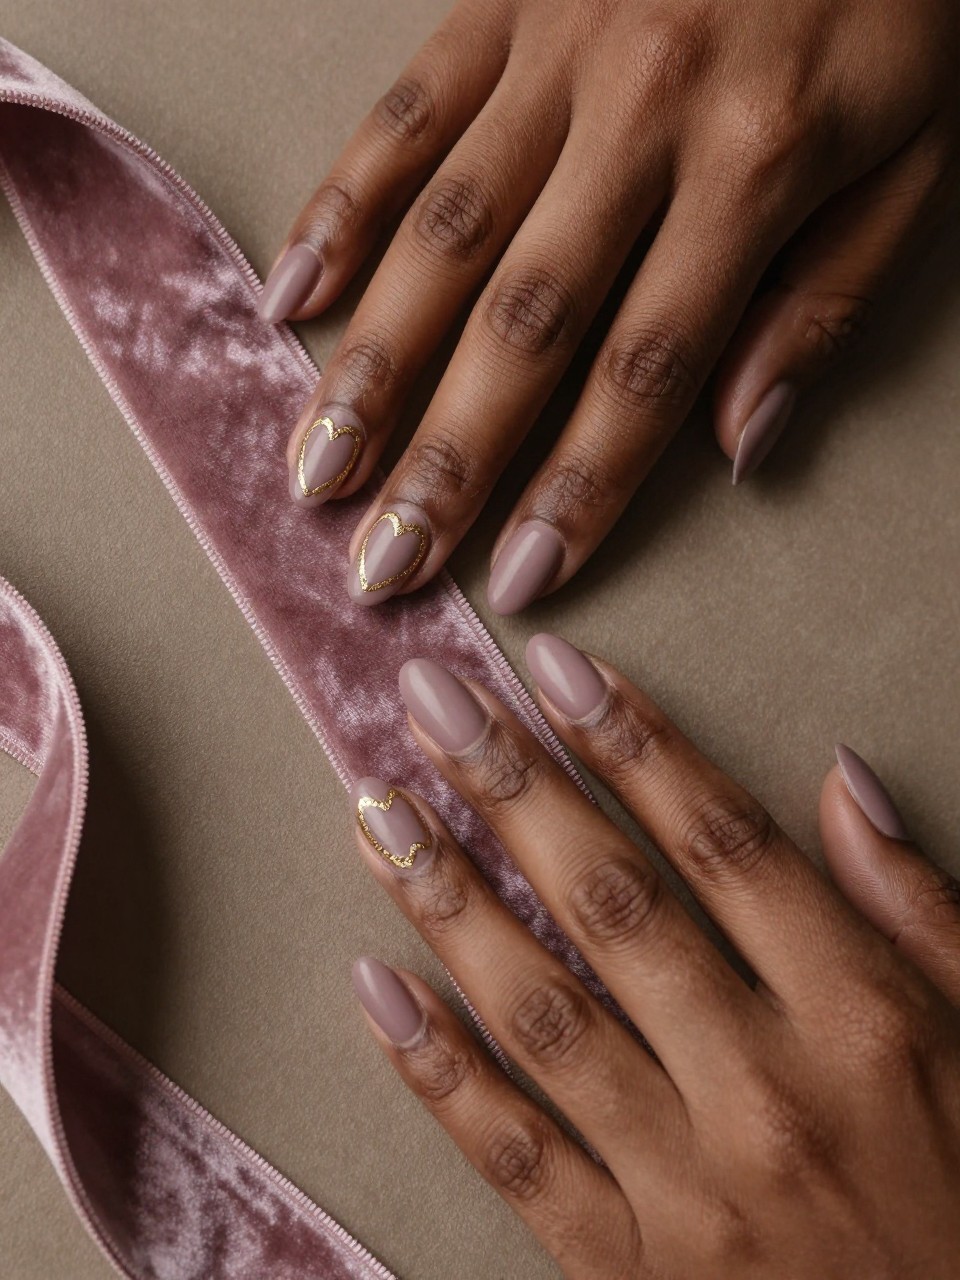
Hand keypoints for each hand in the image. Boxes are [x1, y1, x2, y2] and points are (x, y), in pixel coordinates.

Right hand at [262, 0, 957, 610]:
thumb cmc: (891, 0)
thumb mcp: (917, 157)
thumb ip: (829, 302)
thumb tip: (741, 444)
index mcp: (756, 165)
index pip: (647, 368)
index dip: (580, 486)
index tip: (520, 578)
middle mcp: (640, 113)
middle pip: (524, 323)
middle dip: (449, 458)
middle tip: (385, 562)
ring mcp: (557, 53)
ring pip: (444, 236)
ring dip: (373, 366)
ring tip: (320, 471)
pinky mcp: (498, 5)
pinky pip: (404, 116)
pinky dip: (339, 210)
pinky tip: (288, 301)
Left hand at [348, 636, 959, 1276]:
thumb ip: (918, 908)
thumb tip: (841, 779)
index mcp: (862, 1020)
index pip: (724, 843)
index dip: (633, 743)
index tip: (555, 669)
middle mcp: (767, 1093)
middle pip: (615, 905)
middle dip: (514, 788)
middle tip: (434, 699)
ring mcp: (690, 1191)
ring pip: (544, 1015)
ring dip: (450, 901)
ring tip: (380, 810)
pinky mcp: (629, 1273)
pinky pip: (515, 1157)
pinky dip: (438, 1069)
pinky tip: (375, 983)